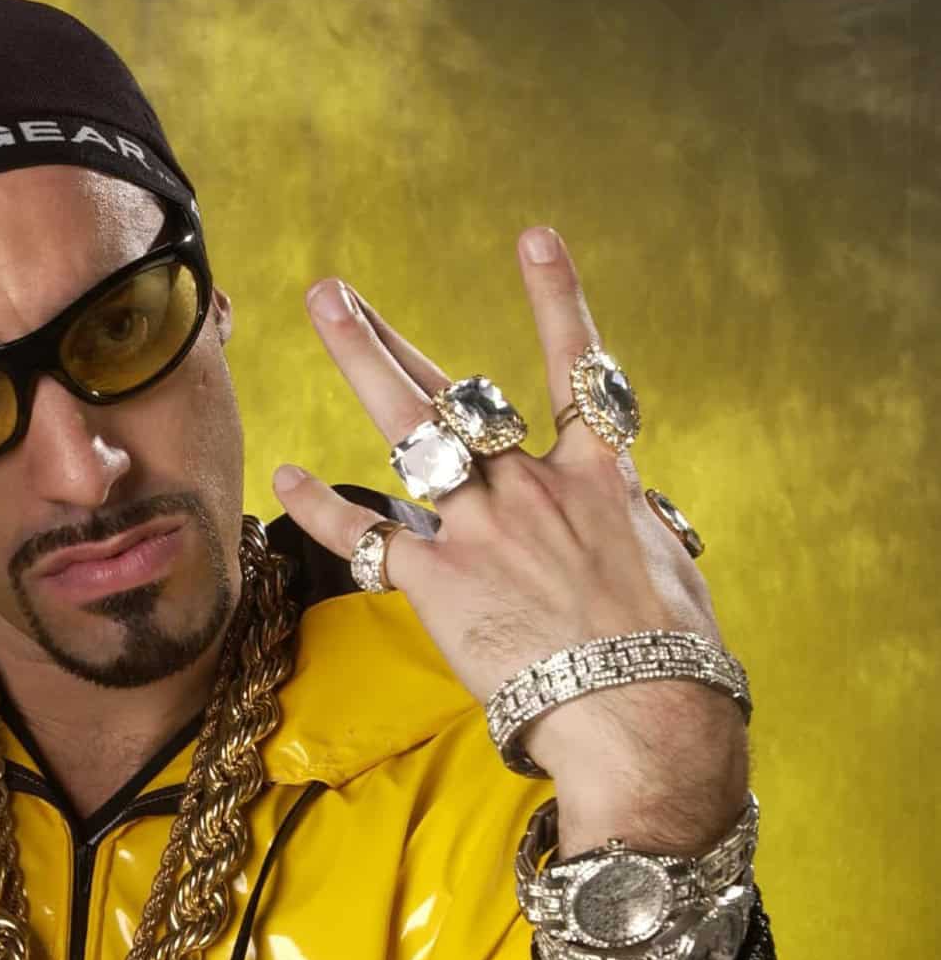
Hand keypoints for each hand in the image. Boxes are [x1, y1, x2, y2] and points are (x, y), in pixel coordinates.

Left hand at [272, 227, 747, 855]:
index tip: (535, 239)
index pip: (579, 374)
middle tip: (339, 292)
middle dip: (387, 338)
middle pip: (453, 393)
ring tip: (322, 310)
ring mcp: (480, 527)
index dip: (557, 301)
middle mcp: (533, 487)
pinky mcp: (438, 582)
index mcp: (600, 480)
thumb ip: (630, 537)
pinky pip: (364, 536)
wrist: (646, 720)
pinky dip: (319, 507)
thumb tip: (631, 529)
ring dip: (358, 362)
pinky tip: (283, 475)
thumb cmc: (675, 664)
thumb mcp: (666, 577)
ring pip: (407, 428)